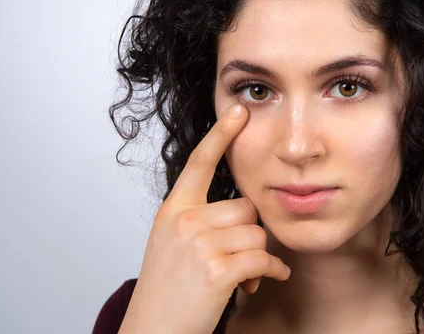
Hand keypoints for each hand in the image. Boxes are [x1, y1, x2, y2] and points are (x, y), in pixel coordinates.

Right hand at [118, 103, 290, 333]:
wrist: (152, 333)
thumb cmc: (167, 291)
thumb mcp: (172, 245)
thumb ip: (199, 221)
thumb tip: (243, 214)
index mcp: (173, 211)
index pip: (199, 162)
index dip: (221, 135)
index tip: (239, 111)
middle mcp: (184, 221)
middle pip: (246, 207)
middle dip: (251, 233)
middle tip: (243, 257)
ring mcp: (198, 244)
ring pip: (257, 233)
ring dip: (259, 257)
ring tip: (244, 276)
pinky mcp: (216, 269)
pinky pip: (262, 258)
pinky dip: (270, 271)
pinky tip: (262, 282)